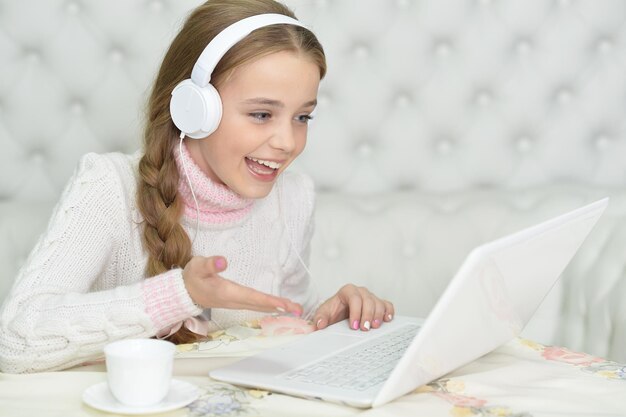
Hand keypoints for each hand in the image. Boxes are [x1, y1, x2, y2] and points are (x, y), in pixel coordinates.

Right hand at [182, 256, 301, 314]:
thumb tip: (223, 261)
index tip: (284, 305)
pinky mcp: (237, 301)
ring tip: (294, 308)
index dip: (269, 301)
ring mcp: (236, 302)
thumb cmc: (193, 277)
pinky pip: (256, 305)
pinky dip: (269, 306)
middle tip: (299, 309)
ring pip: (260, 306)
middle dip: (280, 307)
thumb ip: (210, 264)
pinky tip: (279, 306)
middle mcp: (234, 300)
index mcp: (228, 293)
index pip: (253, 297)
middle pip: (260, 305)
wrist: (185, 292)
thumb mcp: (198, 266)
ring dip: (277, 307)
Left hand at [312, 284, 393, 330]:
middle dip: (367, 315)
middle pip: (368, 300)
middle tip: (365, 329)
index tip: (354, 326)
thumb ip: (320, 317)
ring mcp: (371, 297)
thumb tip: (319, 324)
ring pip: (378, 303)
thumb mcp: (324, 313)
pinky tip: (387, 320)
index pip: (354, 298)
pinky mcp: (378, 303)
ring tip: (374, 327)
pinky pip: (387, 305)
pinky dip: (388, 312)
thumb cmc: (333, 311)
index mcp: (347, 291)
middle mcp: (360, 292)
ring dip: (378, 315)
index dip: (356, 312)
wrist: (339, 312)